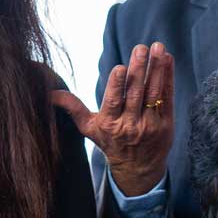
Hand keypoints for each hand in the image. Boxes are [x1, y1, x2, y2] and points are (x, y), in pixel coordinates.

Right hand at [49, 42, 175, 195]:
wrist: (137, 169)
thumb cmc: (110, 142)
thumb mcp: (88, 128)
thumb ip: (73, 107)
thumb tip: (49, 93)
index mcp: (110, 124)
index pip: (113, 102)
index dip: (117, 85)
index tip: (120, 67)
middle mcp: (131, 125)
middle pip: (136, 93)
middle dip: (139, 69)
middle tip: (140, 48)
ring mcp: (150, 125)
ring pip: (154, 93)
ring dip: (157, 69)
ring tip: (158, 48)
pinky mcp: (166, 124)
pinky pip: (168, 97)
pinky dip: (168, 77)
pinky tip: (167, 59)